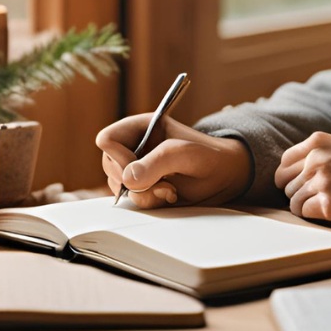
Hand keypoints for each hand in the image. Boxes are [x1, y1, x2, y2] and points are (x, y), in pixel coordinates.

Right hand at [95, 114, 251, 209]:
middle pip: (109, 166)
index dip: (118, 158)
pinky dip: (148, 202)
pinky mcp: (141, 187)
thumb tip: (129, 179)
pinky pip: (130, 200)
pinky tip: (169, 196)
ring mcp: (136, 168)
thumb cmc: (209, 156)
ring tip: (170, 189)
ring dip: (144, 194)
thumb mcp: (188, 154)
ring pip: (118, 187)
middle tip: (165, 184)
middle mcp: (134, 146)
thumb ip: (159, 161)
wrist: (223, 177)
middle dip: (135, 182)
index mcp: (141, 127)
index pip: (107, 140)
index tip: (140, 170)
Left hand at [273, 132, 330, 225]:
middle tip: (317, 198)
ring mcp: (320, 181)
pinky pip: (303, 213)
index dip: (291, 176)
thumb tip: (302, 164)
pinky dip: (314, 216)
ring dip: (307, 206)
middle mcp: (315, 159)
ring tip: (330, 205)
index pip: (285, 162)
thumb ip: (324, 151)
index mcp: (318, 142)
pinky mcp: (328, 205)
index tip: (300, 184)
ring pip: (293, 201)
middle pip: (286, 183)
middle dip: (298, 192)